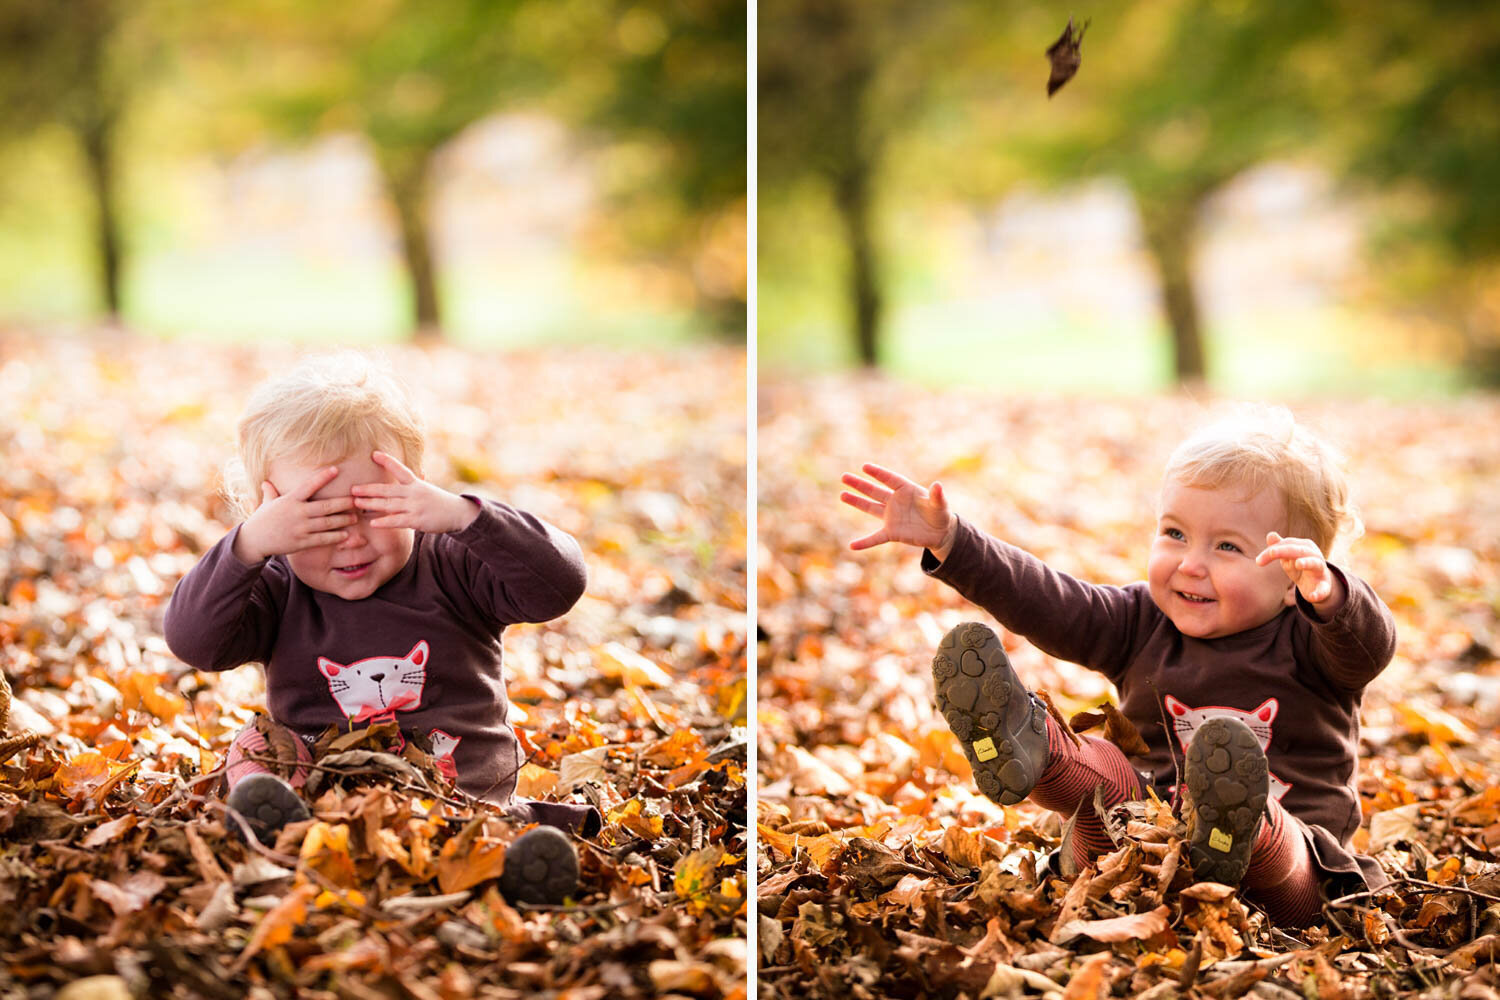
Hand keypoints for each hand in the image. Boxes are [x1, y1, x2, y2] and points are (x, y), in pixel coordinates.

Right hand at [234, 465, 356, 562]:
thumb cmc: (262, 520)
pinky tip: (346, 534)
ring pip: (327, 523)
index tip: (336, 469)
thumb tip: (266, 482)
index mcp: (290, 500)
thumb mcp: (267, 504)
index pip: (309, 486)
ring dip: (344, 520)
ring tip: (355, 517)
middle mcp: (297, 513)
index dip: (323, 477)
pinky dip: (336, 537)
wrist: (253, 541)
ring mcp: (300, 528)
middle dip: (343, 503)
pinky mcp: (302, 542)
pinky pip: (323, 539)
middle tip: (357, 500)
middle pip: (326, 506)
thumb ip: (271, 492)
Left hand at [350, 451, 478, 533]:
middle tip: (352, 489)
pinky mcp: (417, 520)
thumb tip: (399, 476)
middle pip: (388, 490)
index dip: (388, 461)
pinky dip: (385, 522)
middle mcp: (414, 493)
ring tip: (357, 503)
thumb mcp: (425, 489)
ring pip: (389, 505)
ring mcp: (415, 506)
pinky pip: (398, 521)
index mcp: (416, 483)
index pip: (400, 470)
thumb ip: (411, 484)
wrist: (458, 513)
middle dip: (369, 489)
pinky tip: (373, 523)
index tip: (374, 454)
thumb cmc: (438, 501)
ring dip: (371, 504)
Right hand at [840, 463, 956, 556]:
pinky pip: (876, 538)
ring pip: (870, 508)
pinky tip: (852, 546)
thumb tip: (938, 485)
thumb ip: (937, 496)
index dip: (878, 473)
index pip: (890, 479)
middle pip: (874, 491)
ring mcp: (891, 517)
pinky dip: (865, 542)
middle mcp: (895, 501)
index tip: (865, 467)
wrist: (940, 532)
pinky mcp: (892, 532)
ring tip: (842, 495)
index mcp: (906, 490)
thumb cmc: (940, 513)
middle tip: (844, 477)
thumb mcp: (941, 505)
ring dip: (857, 502)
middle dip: (860, 484)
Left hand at [1256, 531, 1342, 606]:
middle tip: (1271, 552)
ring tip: (1298, 564)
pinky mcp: (1324, 586)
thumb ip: (1279, 546)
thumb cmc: (1299, 567)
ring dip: (1308, 563)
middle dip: (1285, 550)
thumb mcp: (1287, 557)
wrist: (1318, 585)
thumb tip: (1270, 534)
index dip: (1271, 551)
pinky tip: (1312, 597)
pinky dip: (1319, 593)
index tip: (1258, 561)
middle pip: (1299, 550)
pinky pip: (1324, 589)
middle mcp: (1315, 555)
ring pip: (1316, 564)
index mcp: (1305, 546)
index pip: (1287, 544)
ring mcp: (1321, 570)